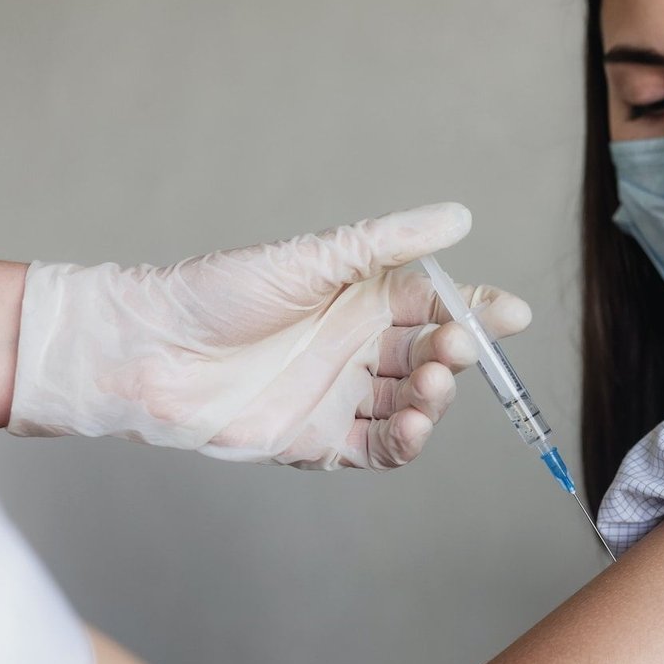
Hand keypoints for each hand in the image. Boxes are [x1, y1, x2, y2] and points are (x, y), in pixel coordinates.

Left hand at [7, 203, 530, 468]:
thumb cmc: (221, 293)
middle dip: (454, 355)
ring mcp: (340, 394)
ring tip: (428, 390)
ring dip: (433, 400)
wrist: (151, 353)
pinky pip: (377, 447)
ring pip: (411, 403)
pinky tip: (413, 428)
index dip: (480, 310)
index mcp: (363, 296)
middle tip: (452, 351)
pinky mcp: (318, 439)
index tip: (512, 315)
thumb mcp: (312, 258)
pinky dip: (404, 443)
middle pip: (431, 356)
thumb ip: (387, 242)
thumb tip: (459, 216)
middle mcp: (358, 345)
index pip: (440, 304)